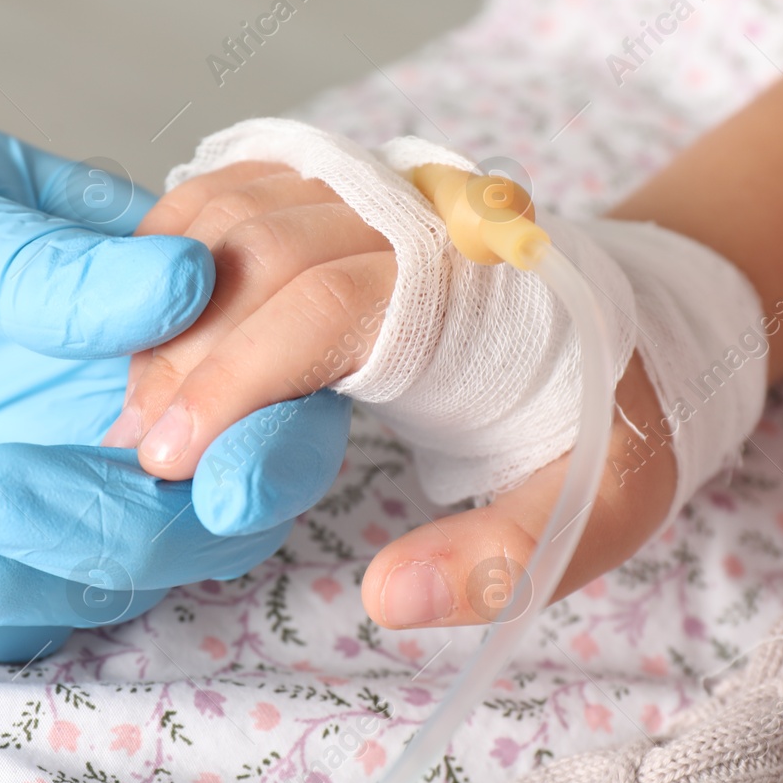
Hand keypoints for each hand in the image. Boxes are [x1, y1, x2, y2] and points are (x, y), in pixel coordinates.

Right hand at [109, 160, 677, 628]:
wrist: (646, 326)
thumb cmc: (611, 422)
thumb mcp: (593, 511)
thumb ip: (498, 559)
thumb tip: (386, 599)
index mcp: (474, 287)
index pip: (318, 307)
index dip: (230, 381)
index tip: (167, 457)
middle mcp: (421, 214)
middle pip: (259, 248)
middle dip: (181, 348)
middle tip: (136, 440)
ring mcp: (382, 187)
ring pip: (239, 203)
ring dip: (170, 292)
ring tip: (138, 387)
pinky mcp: (354, 186)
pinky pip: (246, 183)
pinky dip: (185, 238)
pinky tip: (160, 314)